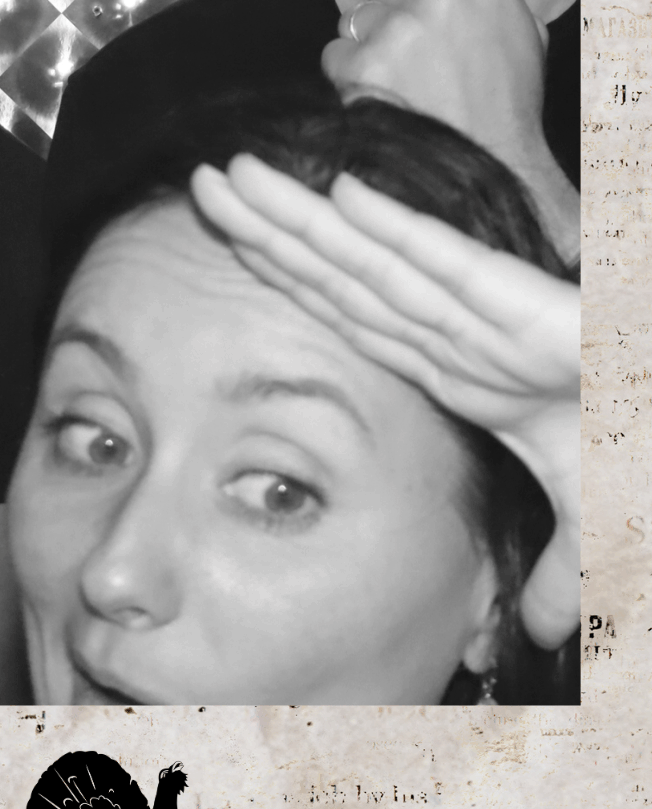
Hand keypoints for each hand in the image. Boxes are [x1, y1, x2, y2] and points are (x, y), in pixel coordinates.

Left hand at [192, 156, 579, 650]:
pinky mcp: (539, 312)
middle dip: (272, 230)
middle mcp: (468, 332)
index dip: (292, 276)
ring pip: (378, 260)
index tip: (228, 245)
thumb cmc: (650, 442)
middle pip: (347, 274)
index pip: (358, 314)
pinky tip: (341, 195)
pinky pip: (456, 268)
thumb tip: (534, 633)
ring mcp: (498, 317)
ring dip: (303, 217)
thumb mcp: (595, 520)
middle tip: (201, 185)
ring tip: (231, 175)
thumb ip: (557, 569)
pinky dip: (399, 231)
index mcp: (468, 368)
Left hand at [322, 0, 578, 261]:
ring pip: (357, 17)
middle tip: (421, 66)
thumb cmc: (508, 104)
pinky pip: (336, 54)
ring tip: (403, 84)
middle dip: (395, 20)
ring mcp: (400, 28)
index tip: (432, 28)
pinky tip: (382, 97)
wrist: (491, 166)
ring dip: (370, 47)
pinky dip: (349, 77)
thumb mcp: (523, 31)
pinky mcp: (366, 63)